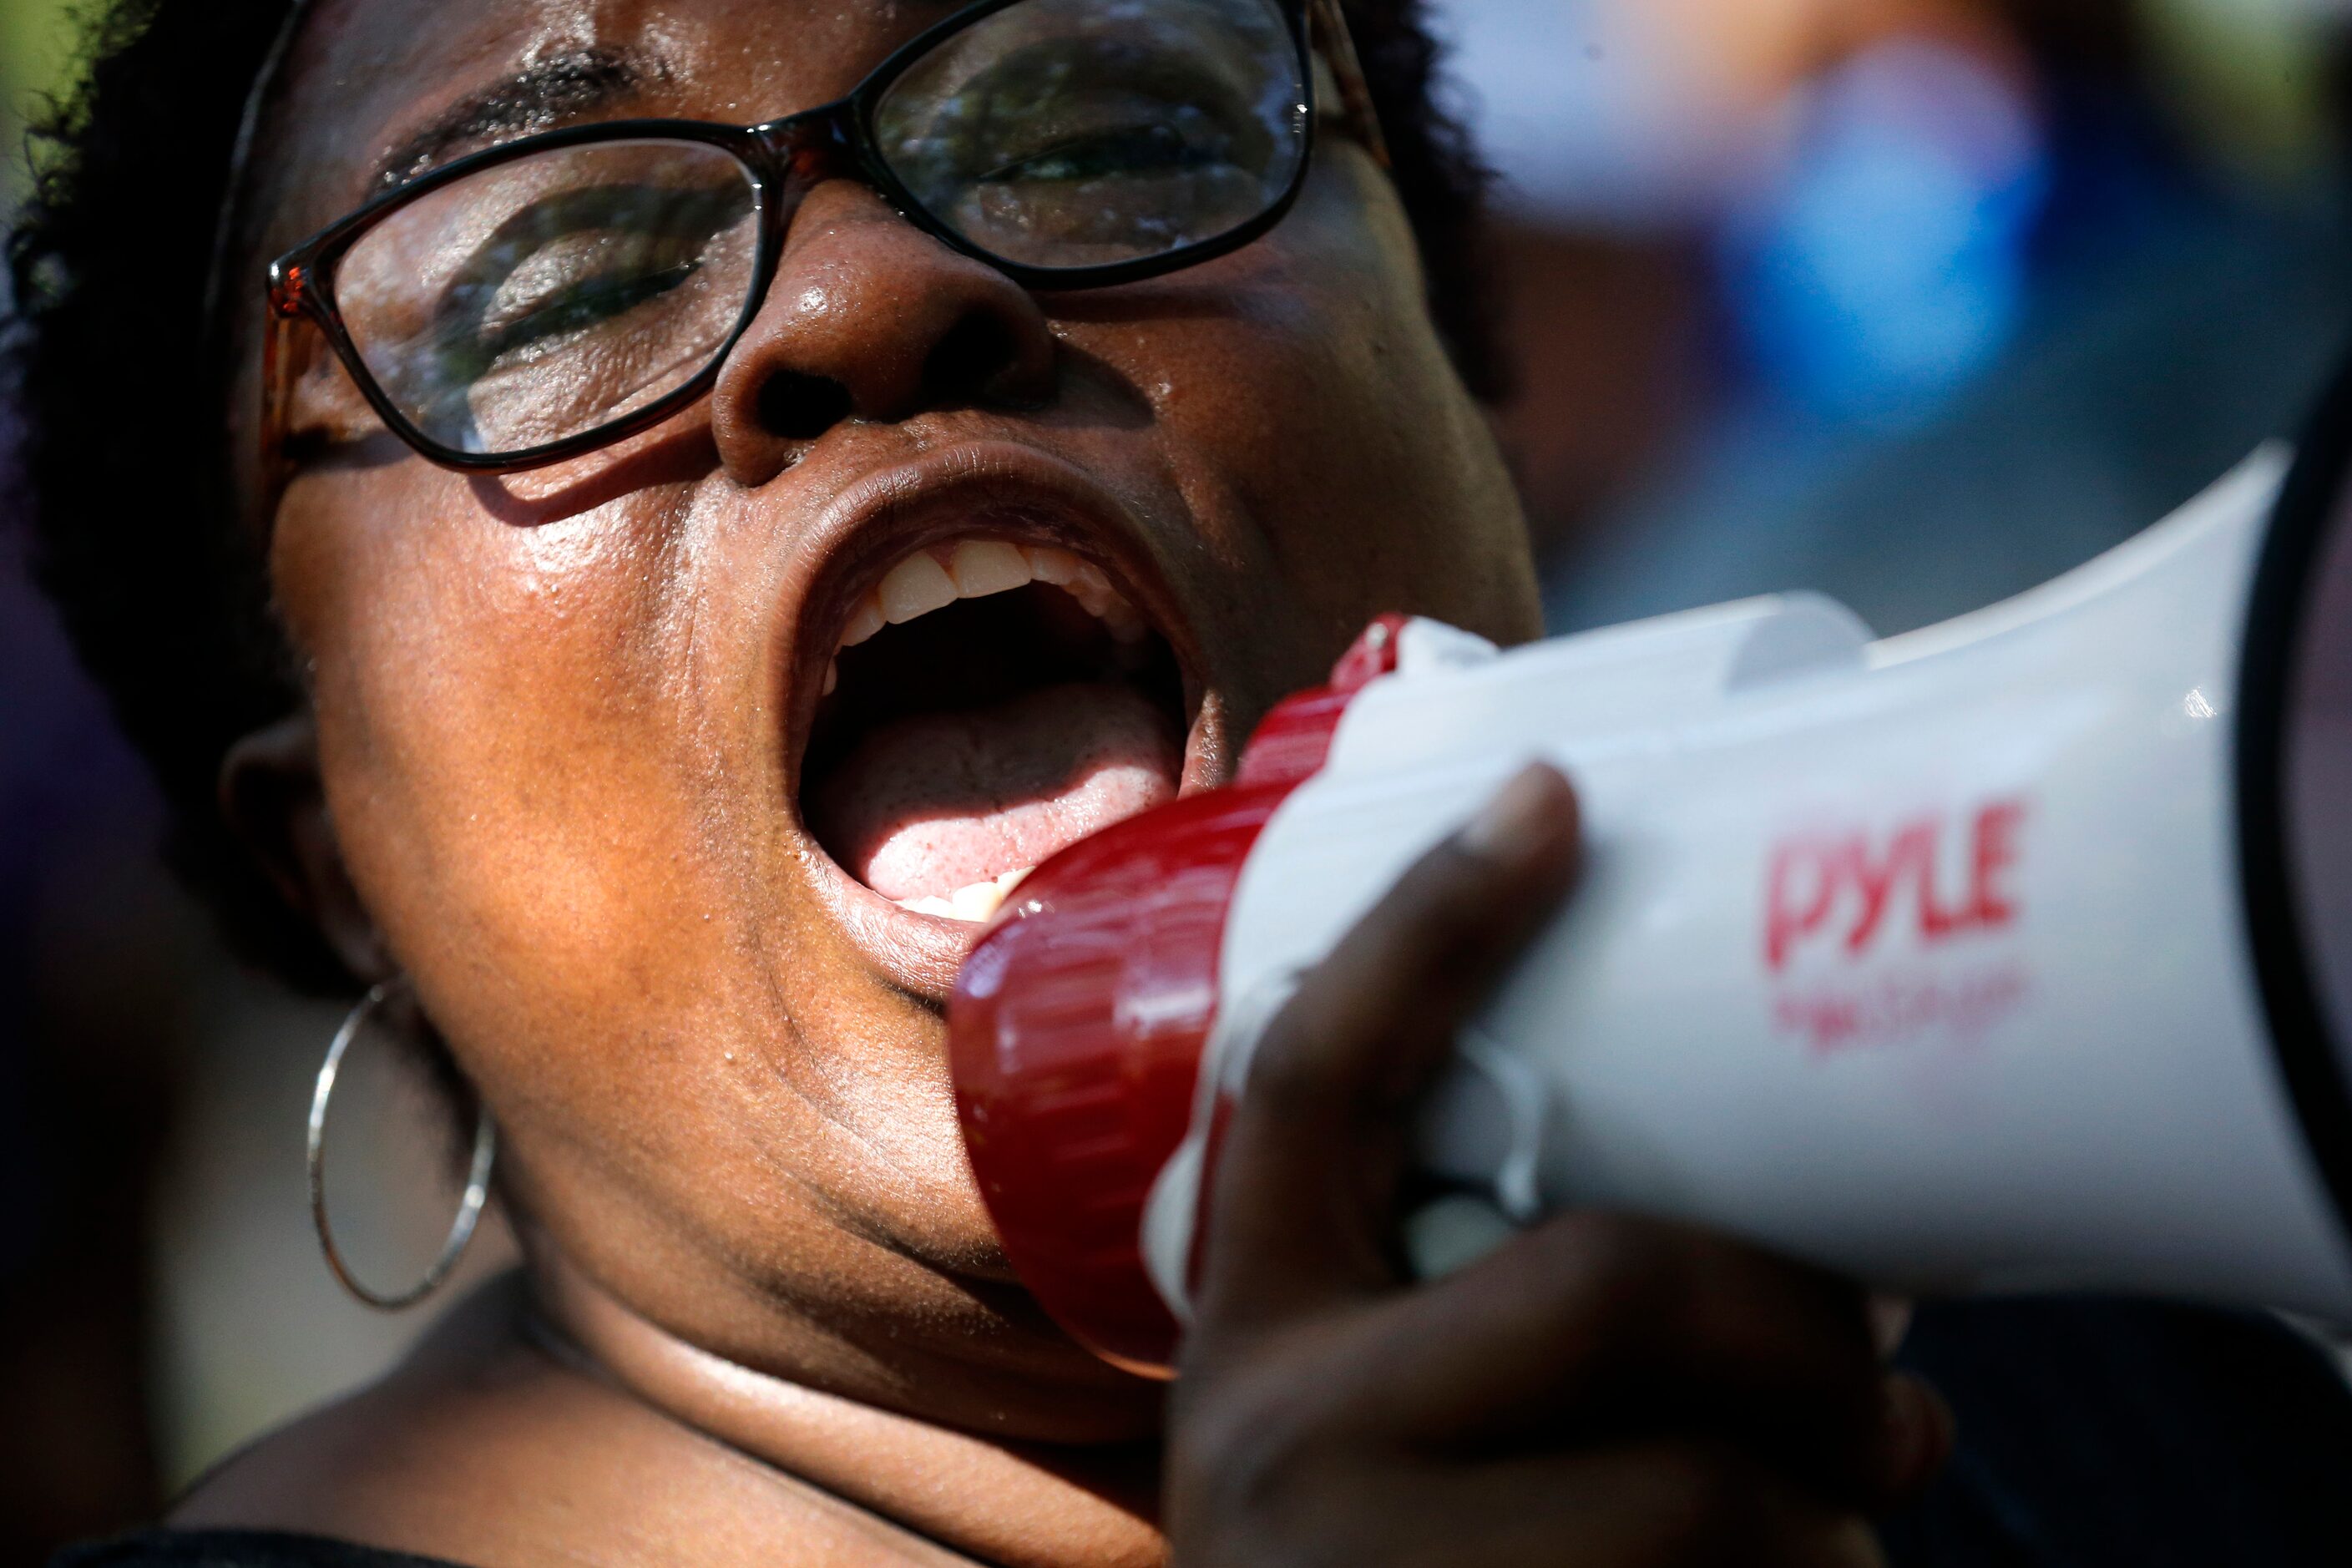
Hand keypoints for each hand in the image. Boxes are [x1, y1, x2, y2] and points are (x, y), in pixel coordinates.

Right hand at [1164, 764, 1950, 1566]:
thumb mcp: (1361, 1433)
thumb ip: (1472, 1322)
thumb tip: (1791, 1288)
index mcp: (1250, 1331)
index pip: (1316, 1085)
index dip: (1434, 929)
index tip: (1561, 799)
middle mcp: (1286, 1438)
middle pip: (1608, 1287)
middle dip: (1798, 1330)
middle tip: (1896, 1391)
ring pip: (1709, 1497)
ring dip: (1838, 1518)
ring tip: (1853, 1529)